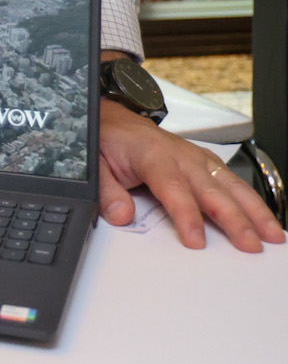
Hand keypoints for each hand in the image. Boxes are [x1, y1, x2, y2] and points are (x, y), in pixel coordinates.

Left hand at [97, 99, 284, 250]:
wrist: (113, 117)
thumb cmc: (107, 140)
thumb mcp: (93, 163)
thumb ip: (106, 190)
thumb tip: (121, 215)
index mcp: (151, 155)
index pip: (173, 189)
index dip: (187, 216)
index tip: (196, 241)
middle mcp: (180, 155)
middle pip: (211, 190)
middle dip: (234, 219)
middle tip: (249, 246)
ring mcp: (196, 157)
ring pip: (230, 184)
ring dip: (254, 210)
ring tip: (273, 236)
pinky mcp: (204, 161)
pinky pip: (232, 181)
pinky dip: (251, 200)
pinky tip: (264, 218)